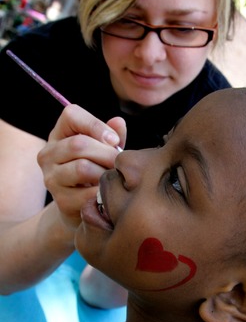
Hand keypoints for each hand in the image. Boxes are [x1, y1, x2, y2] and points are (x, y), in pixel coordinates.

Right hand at [37, 104, 125, 230]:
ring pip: (82, 168)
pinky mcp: (61, 200)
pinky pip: (87, 193)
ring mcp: (51, 178)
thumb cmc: (97, 170)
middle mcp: (48, 154)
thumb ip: (111, 136)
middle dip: (107, 153)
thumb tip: (118, 122)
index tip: (115, 140)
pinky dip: (104, 193)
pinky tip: (110, 193)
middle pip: (79, 145)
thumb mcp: (105, 149)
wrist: (84, 206)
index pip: (71, 116)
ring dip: (105, 173)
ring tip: (115, 178)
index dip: (96, 125)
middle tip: (121, 164)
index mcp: (59, 134)